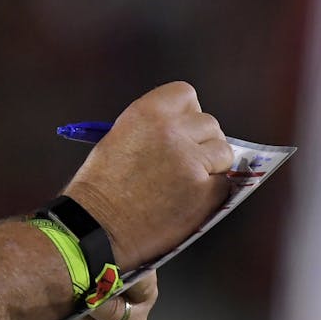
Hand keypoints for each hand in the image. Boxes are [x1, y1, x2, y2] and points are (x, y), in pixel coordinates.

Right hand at [64, 82, 232, 269]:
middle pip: (209, 124)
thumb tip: (182, 134)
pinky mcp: (204, 191)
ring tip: (188, 182)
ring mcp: (191, 161)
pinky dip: (210, 193)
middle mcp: (172, 131)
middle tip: (186, 160)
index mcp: (146, 113)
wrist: (97, 226)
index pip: (185, 94)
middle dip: (202, 141)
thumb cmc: (100, 188)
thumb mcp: (118, 139)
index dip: (187, 111)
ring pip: (223, 152)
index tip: (183, 126)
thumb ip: (152, 131)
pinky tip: (187, 201)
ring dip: (212, 166)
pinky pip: (223, 184)